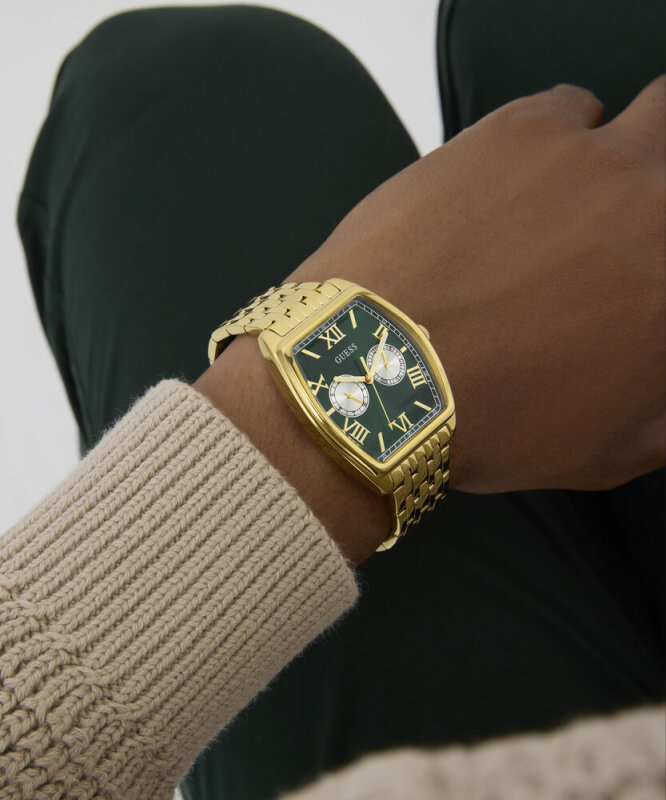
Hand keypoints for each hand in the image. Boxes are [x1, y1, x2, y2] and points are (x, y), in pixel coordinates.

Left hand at [198, 79, 663, 562]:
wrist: (385, 379)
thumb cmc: (497, 422)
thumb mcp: (611, 450)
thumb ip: (663, 418)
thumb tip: (662, 391)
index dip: (659, 263)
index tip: (641, 278)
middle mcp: (653, 206)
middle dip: (660, 185)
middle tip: (624, 221)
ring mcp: (593, 159)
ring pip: (649, 116)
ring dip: (619, 155)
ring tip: (569, 201)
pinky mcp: (520, 130)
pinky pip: (568, 107)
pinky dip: (557, 135)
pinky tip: (519, 179)